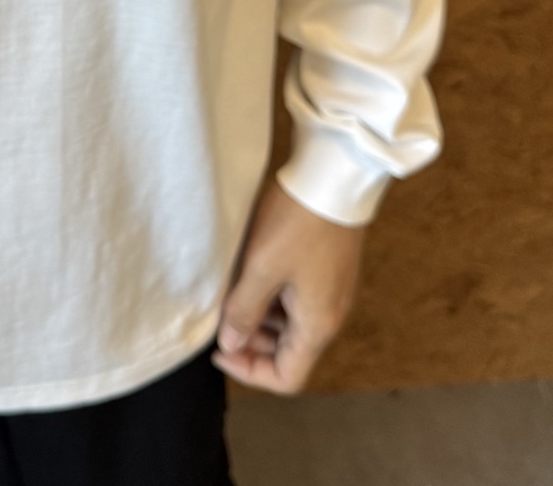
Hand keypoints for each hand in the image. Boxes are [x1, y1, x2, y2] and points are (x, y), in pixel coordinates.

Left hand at [212, 178, 366, 394]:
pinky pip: (297, 299)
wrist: (334, 175)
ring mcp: (331, 292)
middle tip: (220, 316)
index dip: (248, 370)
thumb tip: (230, 343)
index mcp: (317, 325)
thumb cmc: (298, 220)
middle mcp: (330, 315)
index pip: (286, 377)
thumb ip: (244, 310)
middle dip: (251, 342)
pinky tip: (251, 272)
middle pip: (289, 352)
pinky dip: (272, 297)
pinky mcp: (328, 270)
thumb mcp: (261, 267)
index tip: (218, 349)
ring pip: (290, 325)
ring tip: (231, 292)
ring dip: (260, 318)